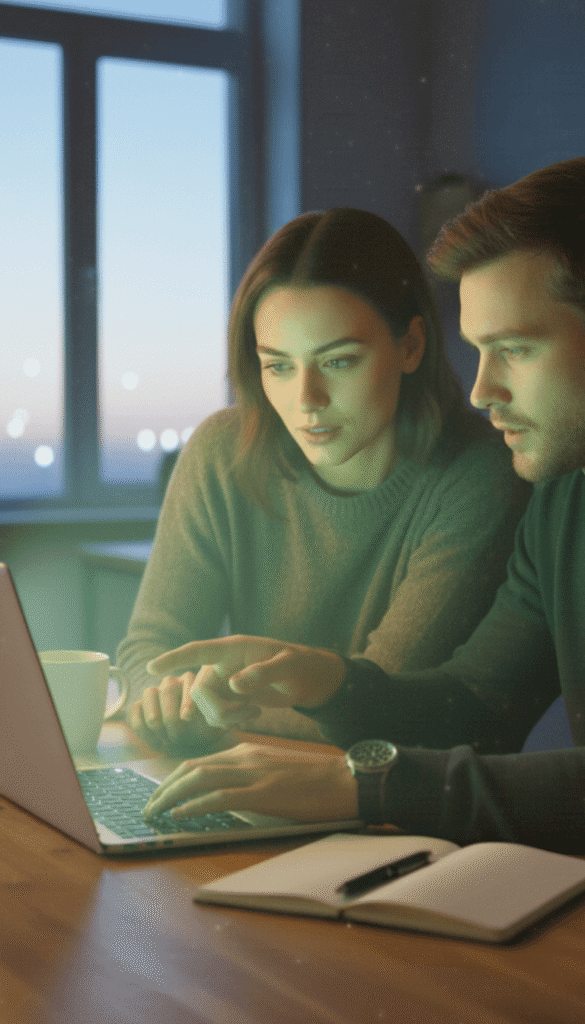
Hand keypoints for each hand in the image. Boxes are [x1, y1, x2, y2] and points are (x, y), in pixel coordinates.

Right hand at [128, 671, 230, 753]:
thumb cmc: (205, 730)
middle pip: (166, 689)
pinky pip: (134, 709)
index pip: (188, 682)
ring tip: (164, 740)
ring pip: (148, 694)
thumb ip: (222, 715)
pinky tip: (153, 742)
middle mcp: (173, 682)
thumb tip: (225, 709)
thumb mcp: (218, 723)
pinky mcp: (140, 705)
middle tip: (177, 736)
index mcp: (193, 681)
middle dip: (170, 716)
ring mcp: (155, 692)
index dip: (186, 701)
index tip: (188, 719)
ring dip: (154, 720)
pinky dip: (141, 727)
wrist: (189, 743)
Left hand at [142, 741, 358, 821]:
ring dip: (170, 797)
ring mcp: (253, 774)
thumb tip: (221, 797)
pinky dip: (195, 805)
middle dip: (163, 788)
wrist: (343, 780)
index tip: (158, 795)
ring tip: (152, 812)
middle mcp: (244, 758)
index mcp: (246, 753)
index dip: (173, 779)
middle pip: (191, 768)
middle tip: (146, 807)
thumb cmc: (312, 781)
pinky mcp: (263, 793)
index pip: (198, 763)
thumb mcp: (273, 773)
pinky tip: (180, 814)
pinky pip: (220, 797)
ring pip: (199, 779)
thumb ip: (247, 779)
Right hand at [146, 635, 346, 728]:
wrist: (308, 680)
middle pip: (198, 691)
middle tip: (249, 713)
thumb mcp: (288, 667)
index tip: (151, 667)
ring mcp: (224, 683)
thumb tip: (234, 685)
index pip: (197, 651)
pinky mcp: (229, 698)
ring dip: (225, 716)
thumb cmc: (301, 665)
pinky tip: (253, 713)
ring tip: (254, 712)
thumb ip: (263, 673)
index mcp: (233, 649)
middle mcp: (223, 665)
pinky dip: (231, 720)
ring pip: (204, 706)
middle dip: (217, 709)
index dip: (174, 659)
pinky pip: (215, 715)